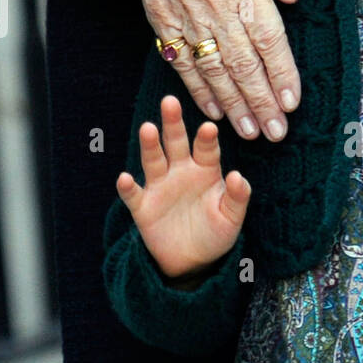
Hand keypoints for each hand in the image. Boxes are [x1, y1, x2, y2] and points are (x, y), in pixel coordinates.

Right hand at [115, 94, 251, 279]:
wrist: (192, 261)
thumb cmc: (215, 233)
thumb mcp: (232, 218)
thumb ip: (237, 197)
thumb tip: (238, 176)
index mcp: (206, 171)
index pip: (206, 150)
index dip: (206, 139)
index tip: (208, 127)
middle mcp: (181, 172)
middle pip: (176, 143)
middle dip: (173, 123)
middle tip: (170, 101)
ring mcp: (160, 187)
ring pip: (153, 160)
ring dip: (150, 145)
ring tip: (148, 128)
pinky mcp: (143, 206)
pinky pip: (133, 194)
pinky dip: (127, 187)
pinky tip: (124, 178)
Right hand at [127, 0, 301, 139]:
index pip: (269, 39)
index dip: (282, 74)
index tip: (292, 102)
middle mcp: (216, 5)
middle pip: (244, 64)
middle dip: (261, 102)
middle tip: (277, 133)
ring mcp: (187, 15)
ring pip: (213, 70)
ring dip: (233, 105)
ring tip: (250, 132)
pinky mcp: (162, 19)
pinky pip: (181, 61)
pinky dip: (196, 89)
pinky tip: (212, 110)